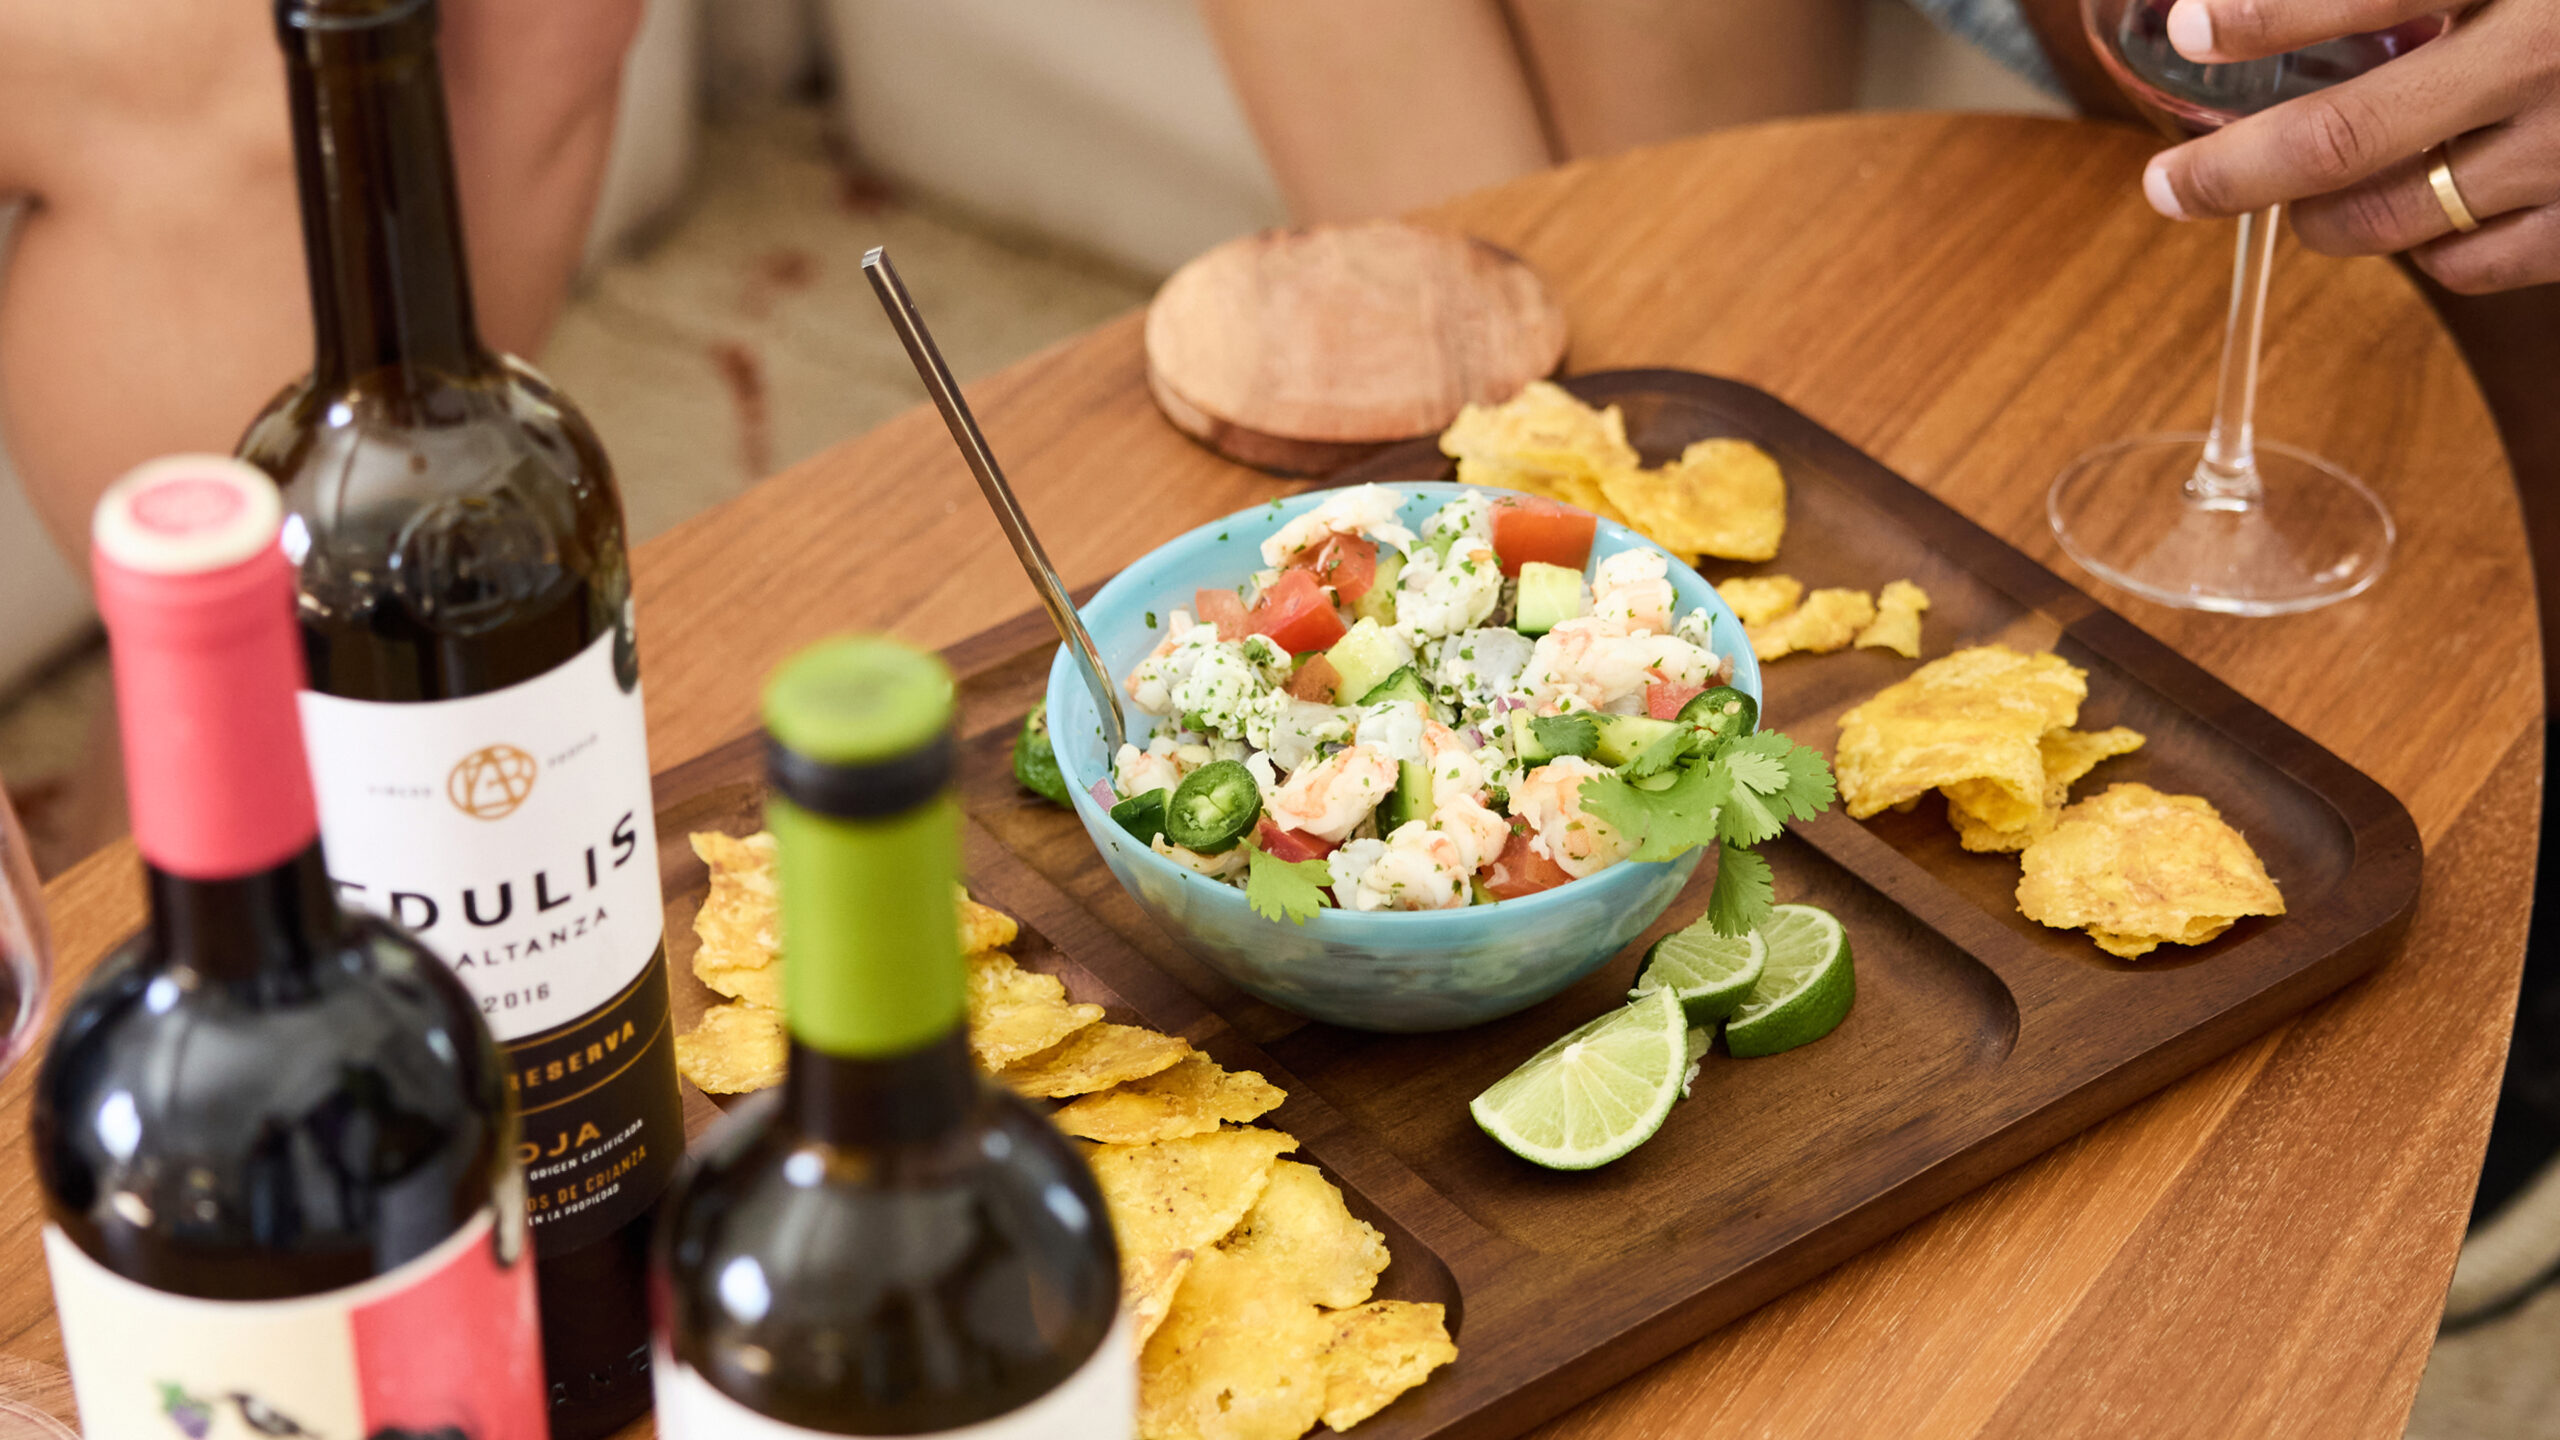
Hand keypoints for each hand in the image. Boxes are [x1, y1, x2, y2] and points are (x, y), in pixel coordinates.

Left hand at [2140, 0, 2559, 292]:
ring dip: (2314, 216)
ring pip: (2385, 216)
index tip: (2189, 30)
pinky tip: (2408, 210)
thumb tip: (2278, 5)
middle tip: (2168, 186)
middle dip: (2232, 172)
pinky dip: (2413, 248)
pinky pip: (2462, 263)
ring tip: (2294, 196)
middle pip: (2343, 139)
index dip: (2263, 19)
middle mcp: (2540, 62)